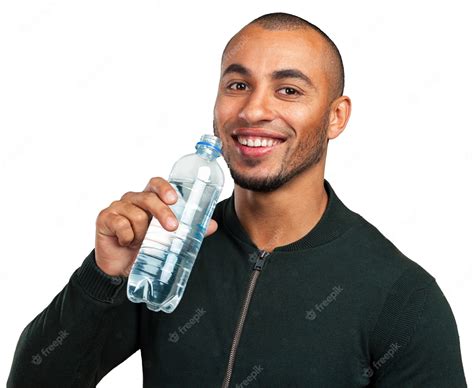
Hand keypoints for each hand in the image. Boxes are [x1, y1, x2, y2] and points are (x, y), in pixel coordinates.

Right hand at [95, 177, 217, 275]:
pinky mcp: (105, 218)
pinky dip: (127, 237)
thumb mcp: (168, 239)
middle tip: (172, 228)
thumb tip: (213, 226)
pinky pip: (121, 225)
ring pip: (136, 214)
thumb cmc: (145, 248)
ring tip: (140, 242)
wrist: (120, 269)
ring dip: (142, 233)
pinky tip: (126, 243)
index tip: (175, 199)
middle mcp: (133, 199)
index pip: (155, 183)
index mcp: (148, 199)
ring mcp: (118, 207)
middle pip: (148, 198)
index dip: (164, 188)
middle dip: (162, 213)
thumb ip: (189, 230)